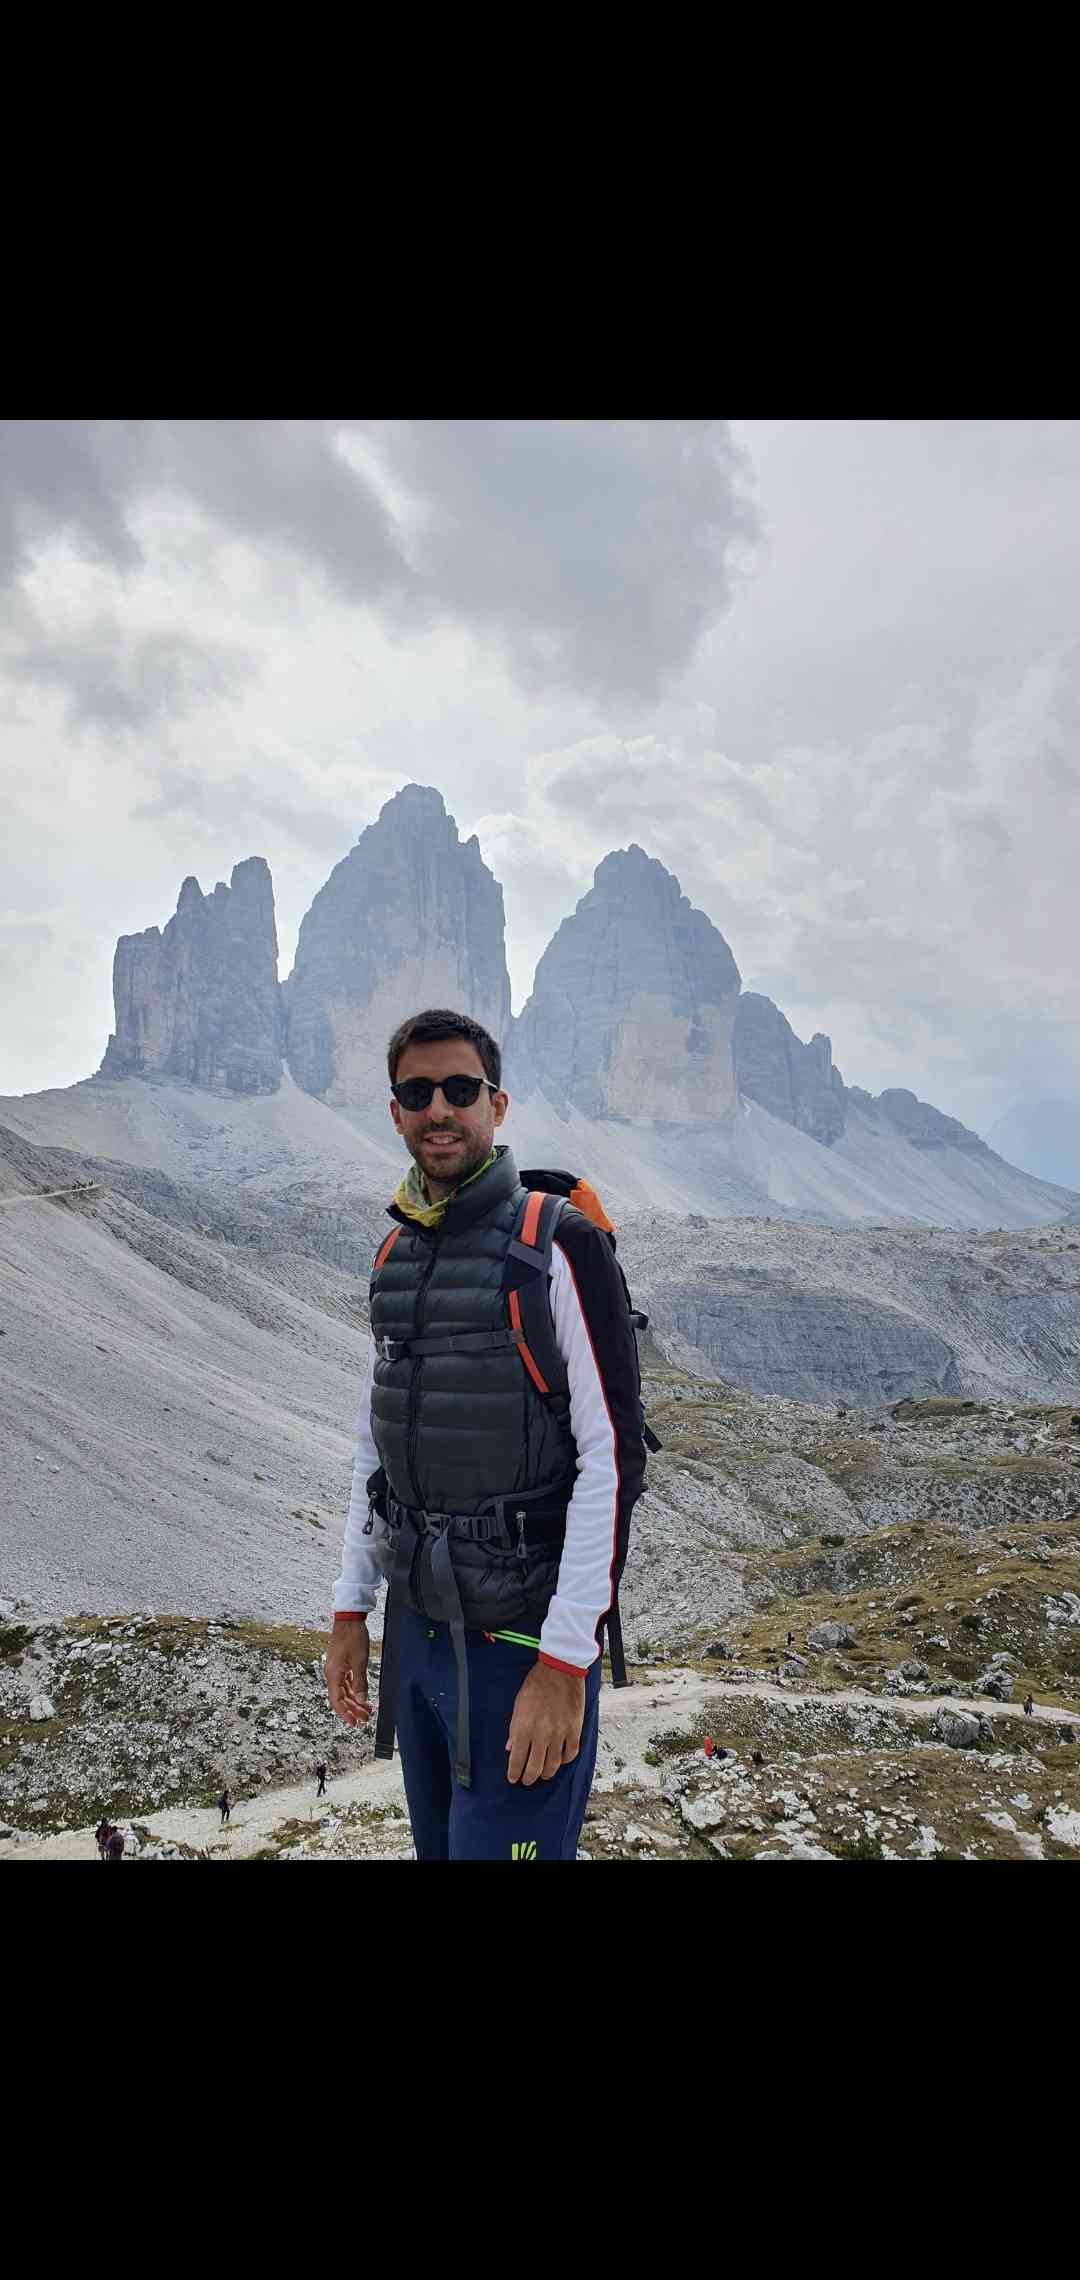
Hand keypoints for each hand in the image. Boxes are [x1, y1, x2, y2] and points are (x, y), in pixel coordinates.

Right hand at [325, 1621, 370, 1725]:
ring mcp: (336, 1668)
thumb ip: (360, 1682)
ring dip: (355, 1700)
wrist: (349, 1619)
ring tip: (367, 1709)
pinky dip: (355, 1689)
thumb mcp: (359, 1661)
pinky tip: (362, 1695)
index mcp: (333, 1674)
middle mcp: (332, 1673)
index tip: (354, 1723)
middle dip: (353, 1709)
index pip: (337, 1700)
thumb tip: (361, 1700)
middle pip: (341, 1697)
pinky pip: (347, 1681)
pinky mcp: (341, 1663)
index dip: (345, 1713)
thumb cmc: (353, 1637)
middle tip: (366, 1718)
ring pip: (344, 1690)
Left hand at [506, 1661, 585, 1785]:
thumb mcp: (518, 1705)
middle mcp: (542, 1734)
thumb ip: (514, 1729)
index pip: (517, 1759)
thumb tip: (510, 1747)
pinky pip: (571, 1753)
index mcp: (524, 1727)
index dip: (514, 1772)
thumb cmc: (537, 1684)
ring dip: (547, 1773)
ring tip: (543, 1775)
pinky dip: (566, 1760)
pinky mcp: (575, 1729)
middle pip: (535, 1767)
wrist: (560, 1669)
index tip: (513, 1778)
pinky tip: (561, 1760)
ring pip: (554, 1764)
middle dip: (529, 1777)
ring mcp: (560, 1733)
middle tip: (526, 1781)